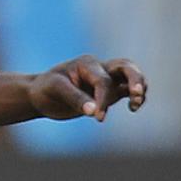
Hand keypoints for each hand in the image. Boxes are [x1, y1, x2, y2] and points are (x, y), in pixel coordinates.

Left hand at [26, 54, 148, 121]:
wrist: (40, 95)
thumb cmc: (45, 89)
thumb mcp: (55, 90)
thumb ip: (75, 98)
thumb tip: (93, 111)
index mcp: (86, 64)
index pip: (103, 81)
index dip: (102, 99)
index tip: (96, 117)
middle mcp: (100, 68)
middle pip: (127, 67)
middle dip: (135, 80)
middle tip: (136, 95)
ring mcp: (107, 79)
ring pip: (132, 77)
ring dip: (139, 88)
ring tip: (135, 105)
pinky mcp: (110, 92)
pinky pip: (128, 90)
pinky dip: (136, 97)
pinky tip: (134, 107)